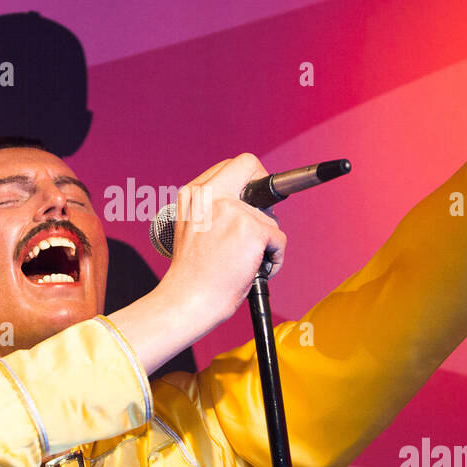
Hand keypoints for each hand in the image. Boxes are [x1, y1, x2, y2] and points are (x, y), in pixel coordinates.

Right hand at [160, 153, 285, 327]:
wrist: (187, 300)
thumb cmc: (192, 275)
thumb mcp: (192, 229)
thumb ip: (214, 210)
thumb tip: (249, 205)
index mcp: (193, 195)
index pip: (230, 166)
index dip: (247, 180)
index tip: (254, 196)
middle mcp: (210, 196)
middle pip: (251, 166)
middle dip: (265, 189)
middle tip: (262, 220)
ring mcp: (232, 211)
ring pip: (269, 216)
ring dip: (266, 241)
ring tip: (246, 262)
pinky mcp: (252, 230)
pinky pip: (279, 239)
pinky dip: (274, 259)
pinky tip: (254, 271)